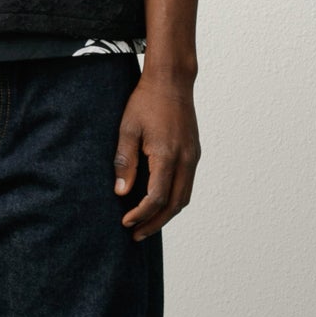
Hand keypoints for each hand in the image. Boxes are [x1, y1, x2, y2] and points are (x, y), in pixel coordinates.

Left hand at [113, 73, 199, 239]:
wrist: (172, 81)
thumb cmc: (145, 102)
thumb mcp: (127, 129)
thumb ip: (125, 161)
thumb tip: (121, 193)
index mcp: (167, 154)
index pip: (157, 197)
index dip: (141, 214)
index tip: (125, 222)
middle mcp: (185, 159)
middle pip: (174, 204)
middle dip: (155, 223)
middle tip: (136, 235)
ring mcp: (193, 157)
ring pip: (184, 197)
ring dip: (167, 215)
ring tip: (146, 224)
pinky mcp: (194, 153)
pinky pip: (187, 185)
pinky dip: (174, 200)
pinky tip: (159, 203)